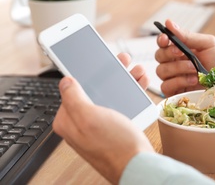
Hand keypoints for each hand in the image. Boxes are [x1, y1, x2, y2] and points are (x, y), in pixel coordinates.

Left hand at [53, 54, 153, 183]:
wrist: (138, 165)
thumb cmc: (114, 146)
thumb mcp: (89, 117)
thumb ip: (73, 97)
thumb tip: (65, 81)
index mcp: (69, 120)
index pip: (72, 88)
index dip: (83, 72)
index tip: (91, 58)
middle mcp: (83, 122)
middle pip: (95, 88)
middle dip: (109, 73)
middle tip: (120, 60)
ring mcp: (100, 124)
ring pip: (111, 94)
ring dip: (124, 80)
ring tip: (136, 71)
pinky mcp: (116, 126)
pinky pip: (122, 103)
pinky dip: (131, 92)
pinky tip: (140, 84)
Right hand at [155, 19, 214, 96]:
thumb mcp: (208, 44)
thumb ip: (188, 36)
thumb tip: (169, 23)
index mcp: (180, 49)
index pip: (162, 42)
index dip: (161, 39)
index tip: (166, 38)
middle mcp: (174, 62)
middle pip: (158, 56)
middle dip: (170, 54)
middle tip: (183, 54)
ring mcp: (174, 77)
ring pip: (161, 71)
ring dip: (178, 69)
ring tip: (194, 70)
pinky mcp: (176, 92)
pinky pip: (166, 87)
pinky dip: (178, 82)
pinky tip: (192, 80)